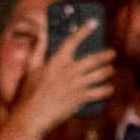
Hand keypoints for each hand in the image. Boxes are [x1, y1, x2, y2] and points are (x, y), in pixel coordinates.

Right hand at [3, 24, 118, 136]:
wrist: (32, 116)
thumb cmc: (28, 92)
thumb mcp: (30, 68)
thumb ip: (38, 49)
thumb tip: (42, 33)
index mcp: (56, 61)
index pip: (73, 41)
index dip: (84, 30)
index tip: (93, 23)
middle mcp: (70, 71)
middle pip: (94, 59)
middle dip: (105, 55)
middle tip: (112, 53)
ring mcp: (77, 85)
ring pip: (100, 75)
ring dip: (107, 71)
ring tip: (110, 69)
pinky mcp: (80, 99)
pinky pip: (99, 92)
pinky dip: (106, 90)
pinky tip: (109, 88)